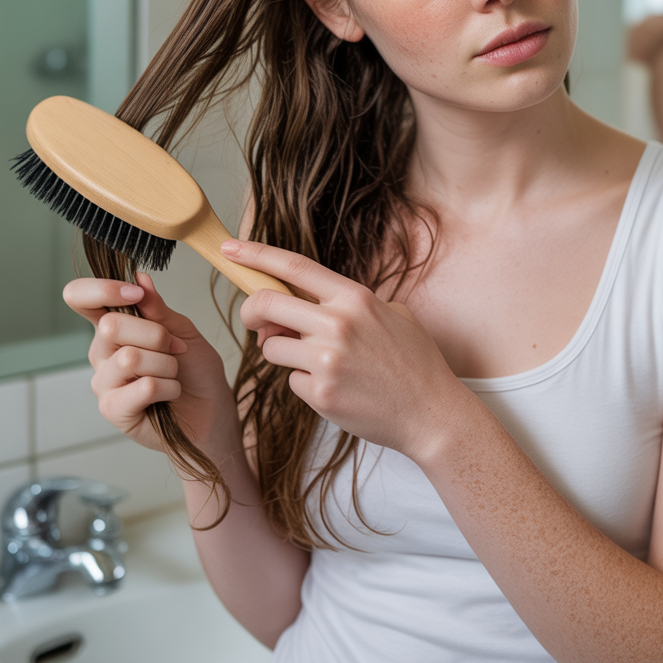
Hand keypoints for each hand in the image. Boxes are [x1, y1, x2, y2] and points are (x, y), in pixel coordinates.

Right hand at [63, 273, 238, 454]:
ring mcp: (104, 383)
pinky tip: (170, 394)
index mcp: (114, 327)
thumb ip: (157, 308)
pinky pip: (143, 387)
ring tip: (173, 375)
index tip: (136, 292)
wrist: (212, 411)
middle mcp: (101, 353)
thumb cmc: (195, 371)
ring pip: (130, 358)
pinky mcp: (113, 410)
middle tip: (174, 349)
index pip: (80, 298)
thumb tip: (140, 277)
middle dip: (156, 335)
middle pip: (111, 326)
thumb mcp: (182, 331)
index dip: (101, 289)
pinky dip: (169, 387)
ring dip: (167, 365)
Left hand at [222, 239, 476, 463]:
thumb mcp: (392, 314)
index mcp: (355, 298)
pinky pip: (291, 380)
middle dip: (251, 312)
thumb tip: (300, 307)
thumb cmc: (414, 362)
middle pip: (266, 304)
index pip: (294, 267)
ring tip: (320, 363)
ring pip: (272, 346)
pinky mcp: (320, 394)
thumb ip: (347, 305)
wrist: (432, 413)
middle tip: (257, 323)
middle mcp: (338, 324)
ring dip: (284, 353)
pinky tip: (337, 388)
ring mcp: (327, 360)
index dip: (256, 254)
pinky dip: (305, 383)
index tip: (231, 250)